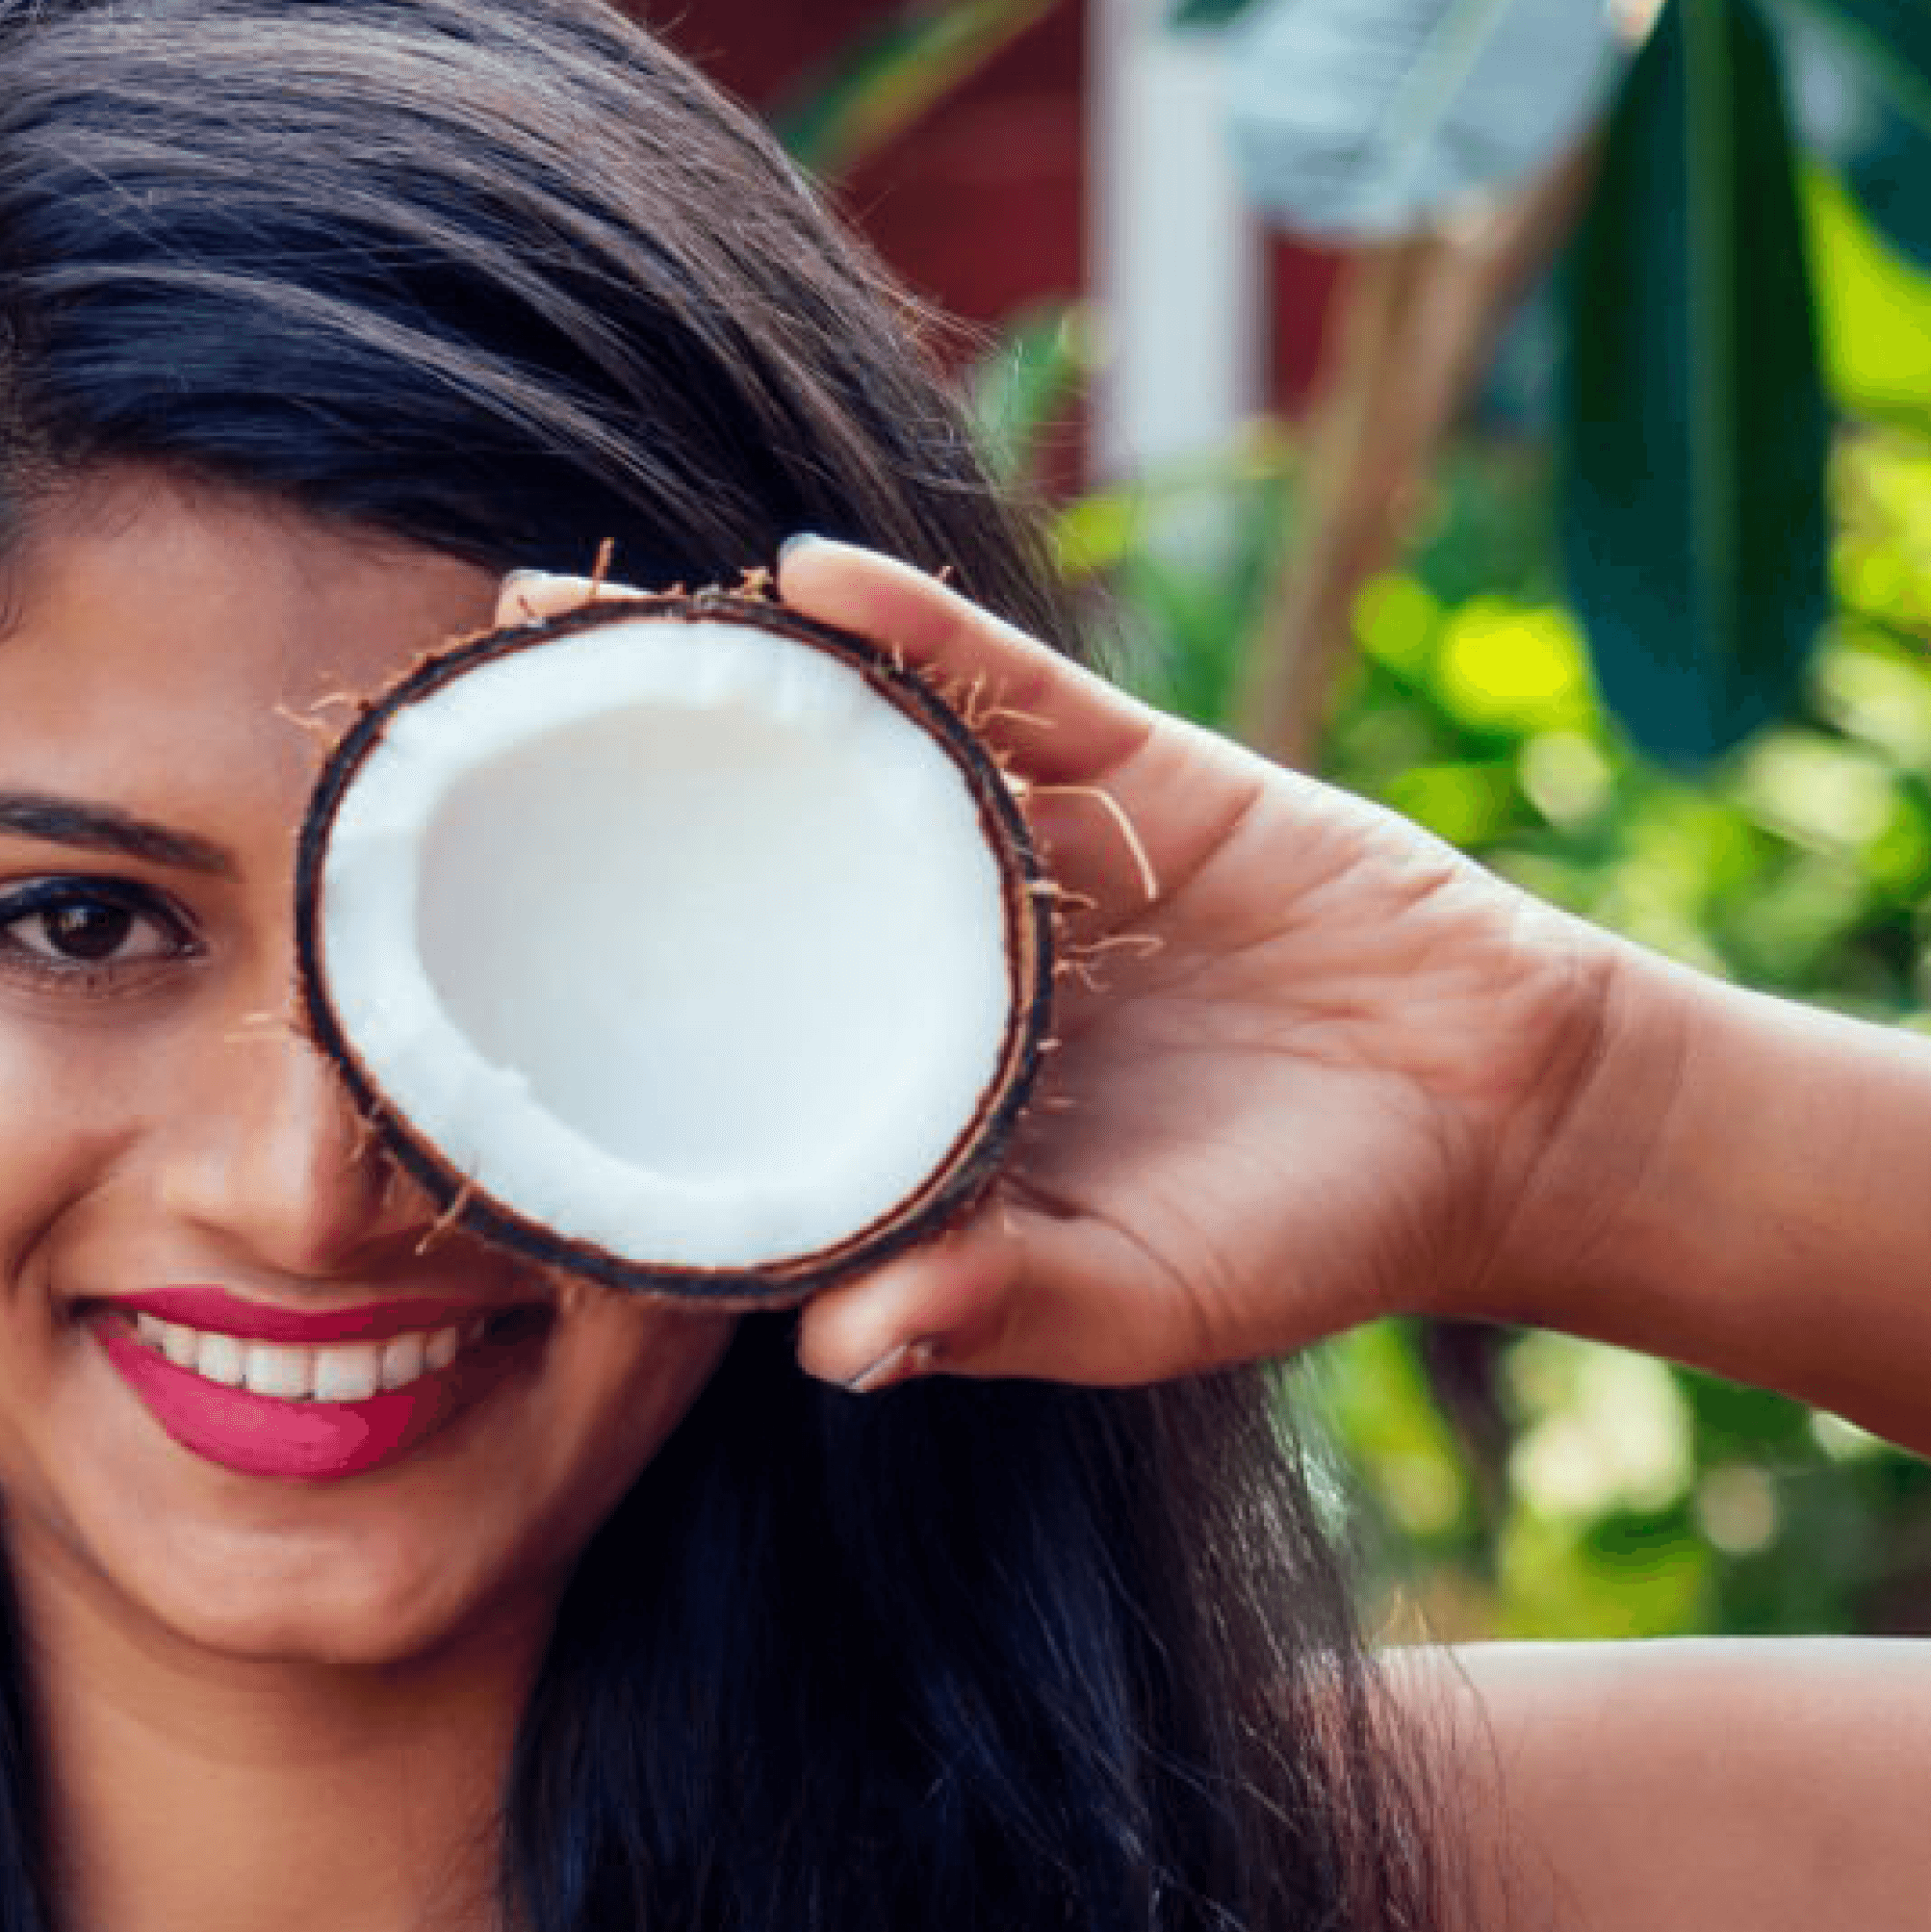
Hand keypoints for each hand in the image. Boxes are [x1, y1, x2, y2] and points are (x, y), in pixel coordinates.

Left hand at [506, 542, 1628, 1389]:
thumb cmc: (1303, 1231)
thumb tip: (847, 1350)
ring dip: (699, 679)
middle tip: (429, 731)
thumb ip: (1007, 1312)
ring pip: (824, 752)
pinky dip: (912, 632)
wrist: (1504, 1109)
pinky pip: (993, 686)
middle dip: (577, 800)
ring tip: (549, 613)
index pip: (695, 1041)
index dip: (563, 1003)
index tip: (426, 967)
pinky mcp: (1116, 768)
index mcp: (893, 1094)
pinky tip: (805, 581)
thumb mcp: (1145, 1299)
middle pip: (711, 865)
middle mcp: (912, 962)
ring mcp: (1004, 858)